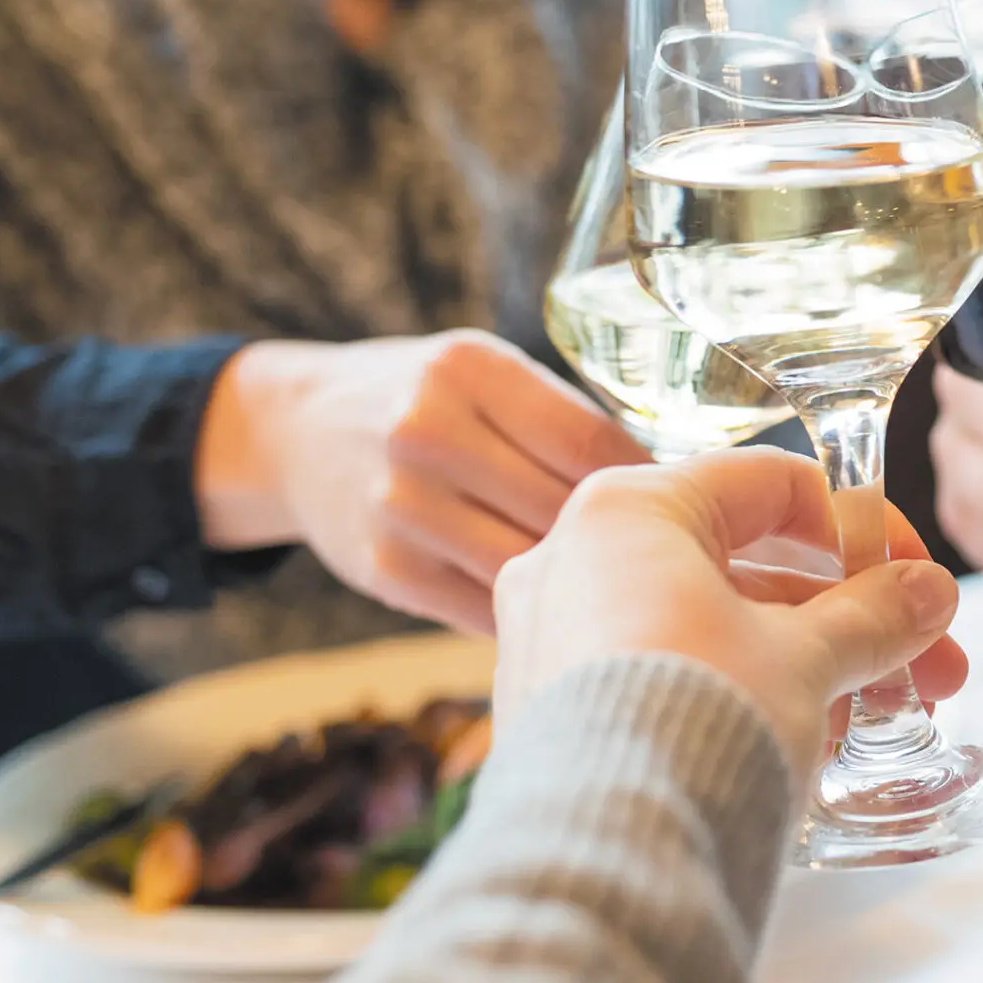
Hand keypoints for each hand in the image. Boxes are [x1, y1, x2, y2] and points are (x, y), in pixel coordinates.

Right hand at [195, 331, 646, 635]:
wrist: (298, 430)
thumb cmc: (422, 398)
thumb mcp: (482, 371)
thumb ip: (557, 415)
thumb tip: (667, 483)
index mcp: (468, 370)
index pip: (588, 441)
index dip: (649, 481)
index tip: (684, 502)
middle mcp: (427, 432)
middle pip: (562, 507)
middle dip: (623, 536)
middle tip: (669, 555)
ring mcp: (401, 506)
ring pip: (529, 565)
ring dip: (580, 583)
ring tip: (622, 588)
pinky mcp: (387, 570)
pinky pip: (487, 608)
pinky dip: (529, 612)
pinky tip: (558, 608)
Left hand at [493, 447, 969, 766]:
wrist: (603, 859)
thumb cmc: (695, 723)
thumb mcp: (805, 660)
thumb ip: (872, 616)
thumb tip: (926, 592)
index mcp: (629, 511)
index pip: (770, 483)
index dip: (862, 527)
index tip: (915, 577)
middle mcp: (573, 561)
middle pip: (744, 564)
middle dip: (847, 615)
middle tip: (926, 664)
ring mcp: (553, 641)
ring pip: (707, 627)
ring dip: (805, 661)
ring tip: (883, 720)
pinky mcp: (551, 714)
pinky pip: (665, 678)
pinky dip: (737, 694)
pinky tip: (809, 744)